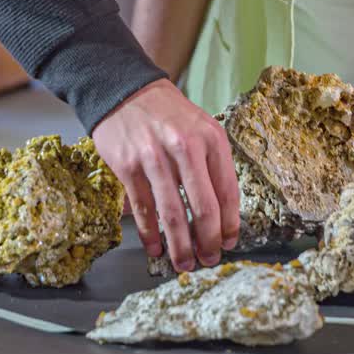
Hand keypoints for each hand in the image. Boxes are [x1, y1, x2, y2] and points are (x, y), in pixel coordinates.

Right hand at [92, 79, 238, 271]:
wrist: (124, 90)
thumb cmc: (168, 114)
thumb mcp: (201, 128)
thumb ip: (213, 164)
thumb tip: (221, 214)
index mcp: (211, 139)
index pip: (227, 191)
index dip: (230, 224)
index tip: (229, 242)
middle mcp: (185, 148)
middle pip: (203, 208)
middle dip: (208, 242)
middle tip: (209, 260)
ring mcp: (154, 158)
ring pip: (171, 214)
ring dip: (179, 246)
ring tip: (184, 264)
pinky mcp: (127, 166)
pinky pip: (143, 208)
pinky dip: (150, 234)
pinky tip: (155, 248)